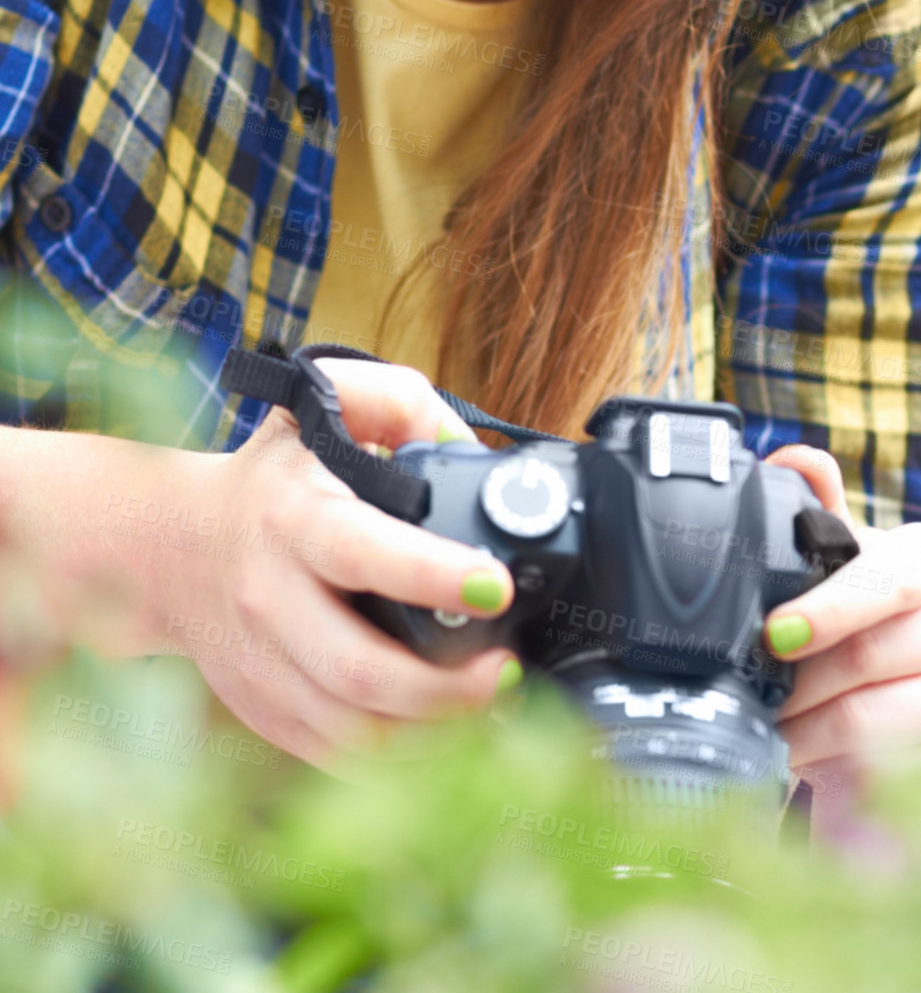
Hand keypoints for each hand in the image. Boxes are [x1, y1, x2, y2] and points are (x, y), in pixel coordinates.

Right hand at [159, 358, 521, 770]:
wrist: (172, 549)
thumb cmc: (272, 478)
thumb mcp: (320, 409)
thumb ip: (397, 404)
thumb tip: (467, 447)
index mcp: (293, 518)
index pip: (363, 553)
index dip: (434, 574)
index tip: (496, 585)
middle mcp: (271, 597)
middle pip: (360, 669)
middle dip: (447, 686)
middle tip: (506, 669)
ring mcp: (264, 665)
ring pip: (353, 730)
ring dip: (435, 733)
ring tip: (491, 704)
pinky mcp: (265, 711)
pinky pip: (338, 757)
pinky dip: (400, 758)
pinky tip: (446, 730)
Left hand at [762, 446, 920, 797]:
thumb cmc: (877, 612)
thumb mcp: (851, 558)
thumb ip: (820, 508)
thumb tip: (793, 460)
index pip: (889, 580)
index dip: (828, 609)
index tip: (775, 634)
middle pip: (871, 655)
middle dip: (799, 680)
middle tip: (752, 691)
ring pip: (873, 719)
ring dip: (807, 730)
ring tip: (769, 729)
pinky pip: (888, 772)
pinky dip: (836, 772)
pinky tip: (807, 764)